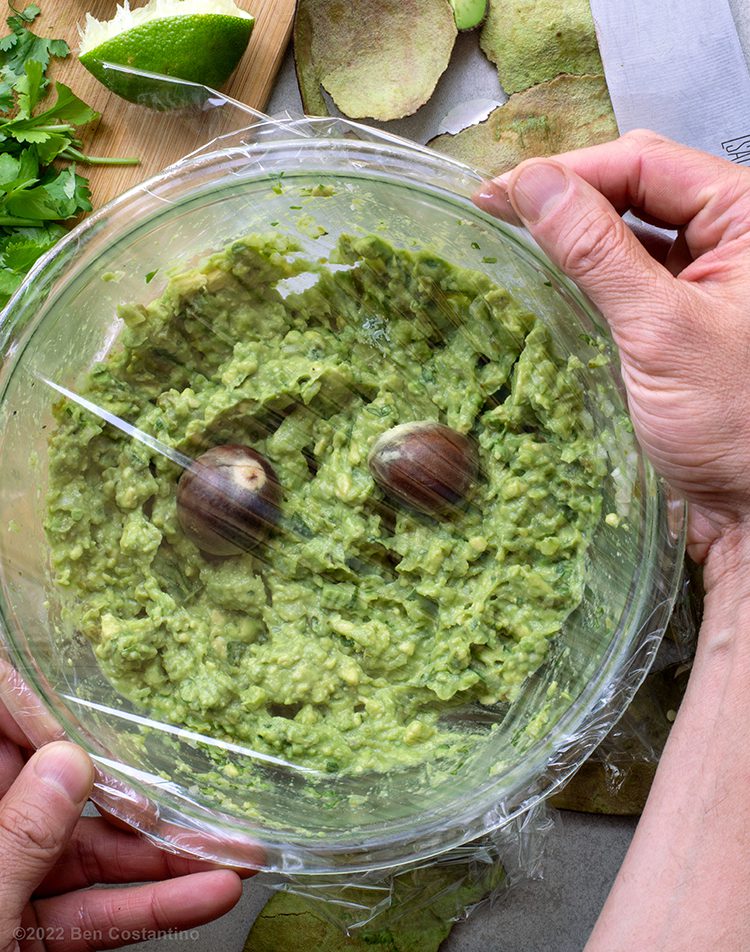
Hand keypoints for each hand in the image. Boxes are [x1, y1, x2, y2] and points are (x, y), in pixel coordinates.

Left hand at [0, 702, 243, 951]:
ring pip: (95, 858)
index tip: (105, 706)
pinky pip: (96, 912)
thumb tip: (70, 760)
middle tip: (201, 789)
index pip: (4, 735)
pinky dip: (151, 907)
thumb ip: (20, 837)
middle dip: (141, 795)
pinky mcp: (34, 937)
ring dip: (166, 858)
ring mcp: (12, 889)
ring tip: (234, 854)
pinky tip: (207, 895)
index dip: (50, 711)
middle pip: (68, 797)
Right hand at [474, 130, 749, 569]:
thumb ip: (596, 251)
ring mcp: (710, 278)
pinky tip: (554, 283)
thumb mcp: (660, 330)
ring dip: (575, 238)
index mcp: (749, 217)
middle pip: (638, 190)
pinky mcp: (686, 316)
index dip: (569, 172)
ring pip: (631, 233)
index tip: (502, 190)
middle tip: (499, 213)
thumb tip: (535, 185)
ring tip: (515, 242)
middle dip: (570, 199)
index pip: (646, 163)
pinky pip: (632, 277)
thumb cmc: (736, 426)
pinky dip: (591, 277)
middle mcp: (734, 238)